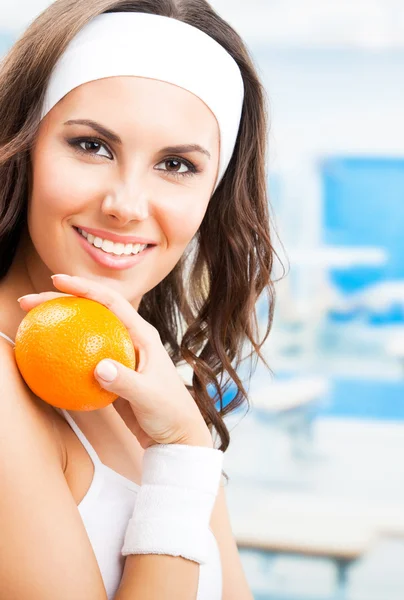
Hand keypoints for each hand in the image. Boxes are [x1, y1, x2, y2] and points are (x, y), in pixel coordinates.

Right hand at [18, 274, 212, 448]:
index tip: (57, 282)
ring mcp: (119, 356)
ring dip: (60, 325)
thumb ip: (126, 382)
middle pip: (92, 311)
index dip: (84, 288)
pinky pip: (83, 359)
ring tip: (33, 321)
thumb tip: (98, 367)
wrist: (175, 434)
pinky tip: (46, 359)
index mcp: (142, 334)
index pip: (111, 302)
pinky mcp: (111, 374)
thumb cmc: (170, 412)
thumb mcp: (150, 396)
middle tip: (30, 301)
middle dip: (62, 301)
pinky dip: (65, 354)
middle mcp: (130, 339)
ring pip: (84, 332)